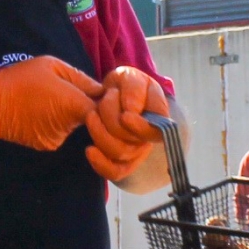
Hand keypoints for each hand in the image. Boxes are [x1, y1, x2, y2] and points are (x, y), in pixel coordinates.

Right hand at [0, 56, 103, 151]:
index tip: (97, 92)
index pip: (104, 108)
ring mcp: (59, 138)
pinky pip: (61, 133)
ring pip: (75, 125)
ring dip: (70, 115)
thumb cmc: (21, 79)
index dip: (105, 101)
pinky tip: (41, 114)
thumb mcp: (51, 65)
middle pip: (90, 118)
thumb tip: (101, 89)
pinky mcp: (48, 145)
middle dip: (86, 105)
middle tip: (67, 92)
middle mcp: (70, 125)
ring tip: (50, 101)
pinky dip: (56, 124)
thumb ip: (80, 78)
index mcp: (73, 104)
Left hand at [85, 67, 169, 182]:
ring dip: (100, 133)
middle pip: (133, 143)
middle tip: (103, 100)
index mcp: (159, 116)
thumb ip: (134, 89)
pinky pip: (114, 172)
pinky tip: (89, 150)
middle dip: (111, 120)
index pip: (156, 132)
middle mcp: (150, 137)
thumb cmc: (125, 85)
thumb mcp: (131, 77)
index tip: (124, 115)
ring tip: (91, 114)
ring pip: (120, 154)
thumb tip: (132, 111)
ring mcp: (137, 150)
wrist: (114, 94)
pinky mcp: (121, 161)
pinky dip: (100, 163)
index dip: (140, 127)